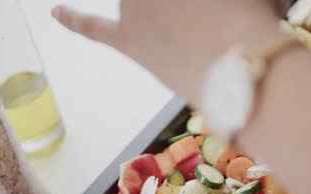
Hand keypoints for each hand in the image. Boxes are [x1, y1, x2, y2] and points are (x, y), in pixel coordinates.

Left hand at [52, 1, 280, 103]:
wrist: (243, 68)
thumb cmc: (254, 16)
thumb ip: (225, 0)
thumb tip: (201, 8)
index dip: (188, 7)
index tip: (198, 12)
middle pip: (159, 0)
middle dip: (184, 9)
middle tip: (205, 21)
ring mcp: (134, 8)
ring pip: (141, 3)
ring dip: (171, 15)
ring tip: (196, 32)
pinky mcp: (131, 40)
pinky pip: (93, 27)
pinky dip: (74, 18)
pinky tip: (55, 11)